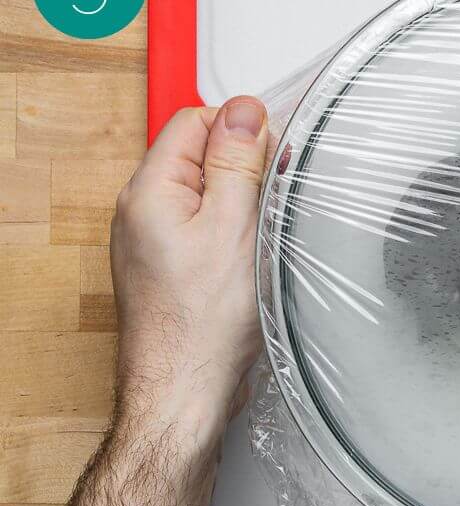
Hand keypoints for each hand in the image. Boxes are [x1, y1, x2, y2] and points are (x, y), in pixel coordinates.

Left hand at [108, 95, 269, 456]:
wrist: (183, 393)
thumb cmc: (203, 326)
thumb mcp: (234, 229)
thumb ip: (237, 164)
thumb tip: (244, 112)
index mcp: (149, 191)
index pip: (194, 121)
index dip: (240, 132)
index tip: (272, 159)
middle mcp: (141, 213)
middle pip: (199, 160)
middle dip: (242, 175)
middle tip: (269, 209)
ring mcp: (151, 245)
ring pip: (204, 201)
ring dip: (239, 213)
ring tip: (258, 246)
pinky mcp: (167, 273)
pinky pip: (202, 236)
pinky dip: (230, 243)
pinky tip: (246, 270)